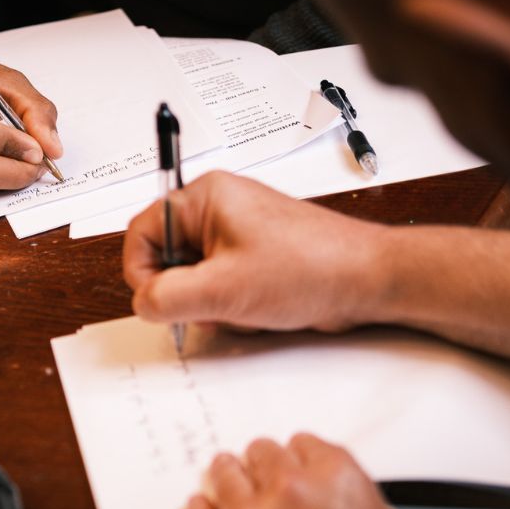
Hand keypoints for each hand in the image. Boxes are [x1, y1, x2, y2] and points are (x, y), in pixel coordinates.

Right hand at [123, 172, 389, 331]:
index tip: (158, 301)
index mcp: (205, 198)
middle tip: (212, 306)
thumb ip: (167, 297)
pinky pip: (219, 288)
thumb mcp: (223, 290)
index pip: (142, 232)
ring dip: (212, 305)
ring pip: (194, 279)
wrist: (368, 281)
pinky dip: (232, 307)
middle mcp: (217, 211)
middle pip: (167, 259)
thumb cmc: (311, 267)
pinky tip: (259, 310)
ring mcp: (236, 236)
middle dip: (187, 293)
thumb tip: (142, 303)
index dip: (142, 272)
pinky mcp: (253, 259)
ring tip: (245, 307)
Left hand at [185, 434, 422, 508]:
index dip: (296, 459)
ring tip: (232, 490)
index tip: (290, 469)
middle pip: (260, 451)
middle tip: (261, 482)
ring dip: (230, 480)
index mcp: (336, 477)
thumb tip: (317, 479)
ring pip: (224, 471)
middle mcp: (290, 489)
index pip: (300, 442)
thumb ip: (345, 490)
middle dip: (262, 467)